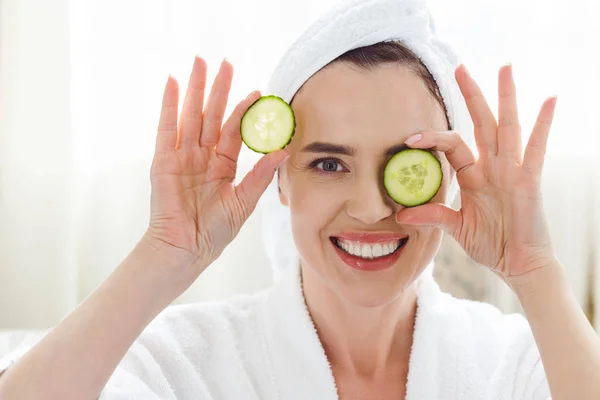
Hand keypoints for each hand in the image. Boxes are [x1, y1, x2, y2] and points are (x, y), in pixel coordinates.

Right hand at [144, 56, 288, 280]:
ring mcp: (181, 157)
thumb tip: (284, 149)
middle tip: (226, 62)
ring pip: (190, 116)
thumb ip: (261, 175)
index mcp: (221, 166)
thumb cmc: (214, 232)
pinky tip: (174, 83)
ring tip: (200, 63)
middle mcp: (201, 157)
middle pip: (211, 116)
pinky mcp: (163, 162)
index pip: (234, 131)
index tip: (257, 91)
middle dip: (219, 89)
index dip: (244, 111)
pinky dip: (169, 106)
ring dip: (195, 89)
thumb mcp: (244, 201)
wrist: (187, 250)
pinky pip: (166, 129)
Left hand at [395, 64, 557, 280]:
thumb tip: (401, 214)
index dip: (432, 138)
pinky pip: (537, 149)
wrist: (516, 264)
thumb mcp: (456, 228)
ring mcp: (512, 171)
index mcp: (472, 176)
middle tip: (459, 68)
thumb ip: (433, 216)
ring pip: (507, 127)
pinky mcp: (530, 180)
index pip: (452, 146)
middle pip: (480, 123)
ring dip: (505, 97)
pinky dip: (543, 125)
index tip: (409, 138)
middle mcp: (492, 167)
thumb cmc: (490, 244)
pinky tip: (549, 100)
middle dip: (471, 95)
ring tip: (504, 68)